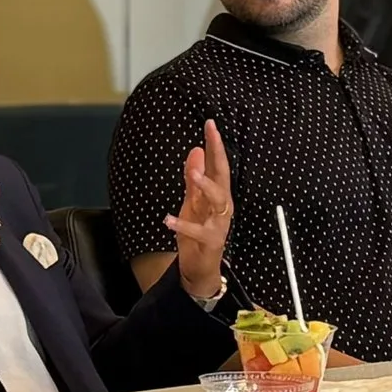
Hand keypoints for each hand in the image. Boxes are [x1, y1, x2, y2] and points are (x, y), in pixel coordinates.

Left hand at [164, 119, 232, 302]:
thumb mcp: (192, 201)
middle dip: (218, 155)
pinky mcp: (210, 241)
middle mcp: (222, 206)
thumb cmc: (198, 231)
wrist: (200, 267)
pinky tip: (169, 218)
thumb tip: (196, 150)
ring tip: (193, 175)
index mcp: (218, 194)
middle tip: (209, 136)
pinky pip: (198, 231)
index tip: (210, 124)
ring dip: (206, 187)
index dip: (215, 145)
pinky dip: (183, 225)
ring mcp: (218, 223)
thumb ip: (194, 178)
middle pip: (223, 177)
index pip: (218, 165)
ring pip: (218, 201)